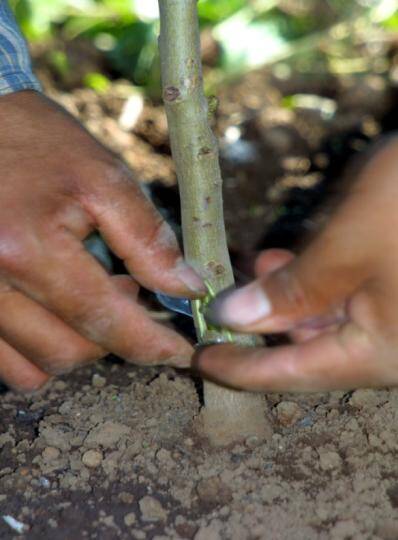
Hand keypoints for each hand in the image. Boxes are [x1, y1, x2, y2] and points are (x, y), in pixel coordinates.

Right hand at [0, 90, 204, 390]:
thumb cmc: (38, 144)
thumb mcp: (102, 178)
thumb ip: (147, 238)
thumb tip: (186, 288)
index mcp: (26, 247)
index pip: (100, 318)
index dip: (149, 343)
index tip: (179, 351)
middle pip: (68, 352)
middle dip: (111, 336)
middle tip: (125, 289)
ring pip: (35, 369)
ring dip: (75, 346)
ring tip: (83, 296)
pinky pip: (4, 364)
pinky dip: (38, 351)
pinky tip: (52, 313)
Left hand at [196, 135, 397, 391]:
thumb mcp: (346, 248)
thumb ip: (290, 292)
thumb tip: (233, 319)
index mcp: (382, 353)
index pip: (294, 374)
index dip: (241, 369)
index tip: (200, 360)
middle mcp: (395, 344)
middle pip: (312, 348)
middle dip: (266, 322)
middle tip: (224, 297)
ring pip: (331, 320)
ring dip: (290, 296)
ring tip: (259, 264)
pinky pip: (352, 296)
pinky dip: (319, 280)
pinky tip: (300, 255)